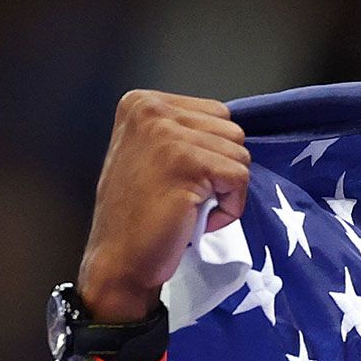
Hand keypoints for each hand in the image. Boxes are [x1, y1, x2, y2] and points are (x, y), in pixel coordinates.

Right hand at [80, 91, 249, 318]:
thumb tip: (226, 130)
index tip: (182, 178)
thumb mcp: (150, 153)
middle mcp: (151, 109)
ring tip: (191, 207)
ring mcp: (167, 134)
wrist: (120, 258)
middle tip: (189, 196)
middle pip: (232, 130)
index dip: (213, 152)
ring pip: (240, 153)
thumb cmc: (139, 213)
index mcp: (141, 102)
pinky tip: (200, 217)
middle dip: (223, 168)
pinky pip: (240, 177)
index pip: (216, 113)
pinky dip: (231, 206)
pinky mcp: (187, 162)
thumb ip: (181, 131)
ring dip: (226, 189)